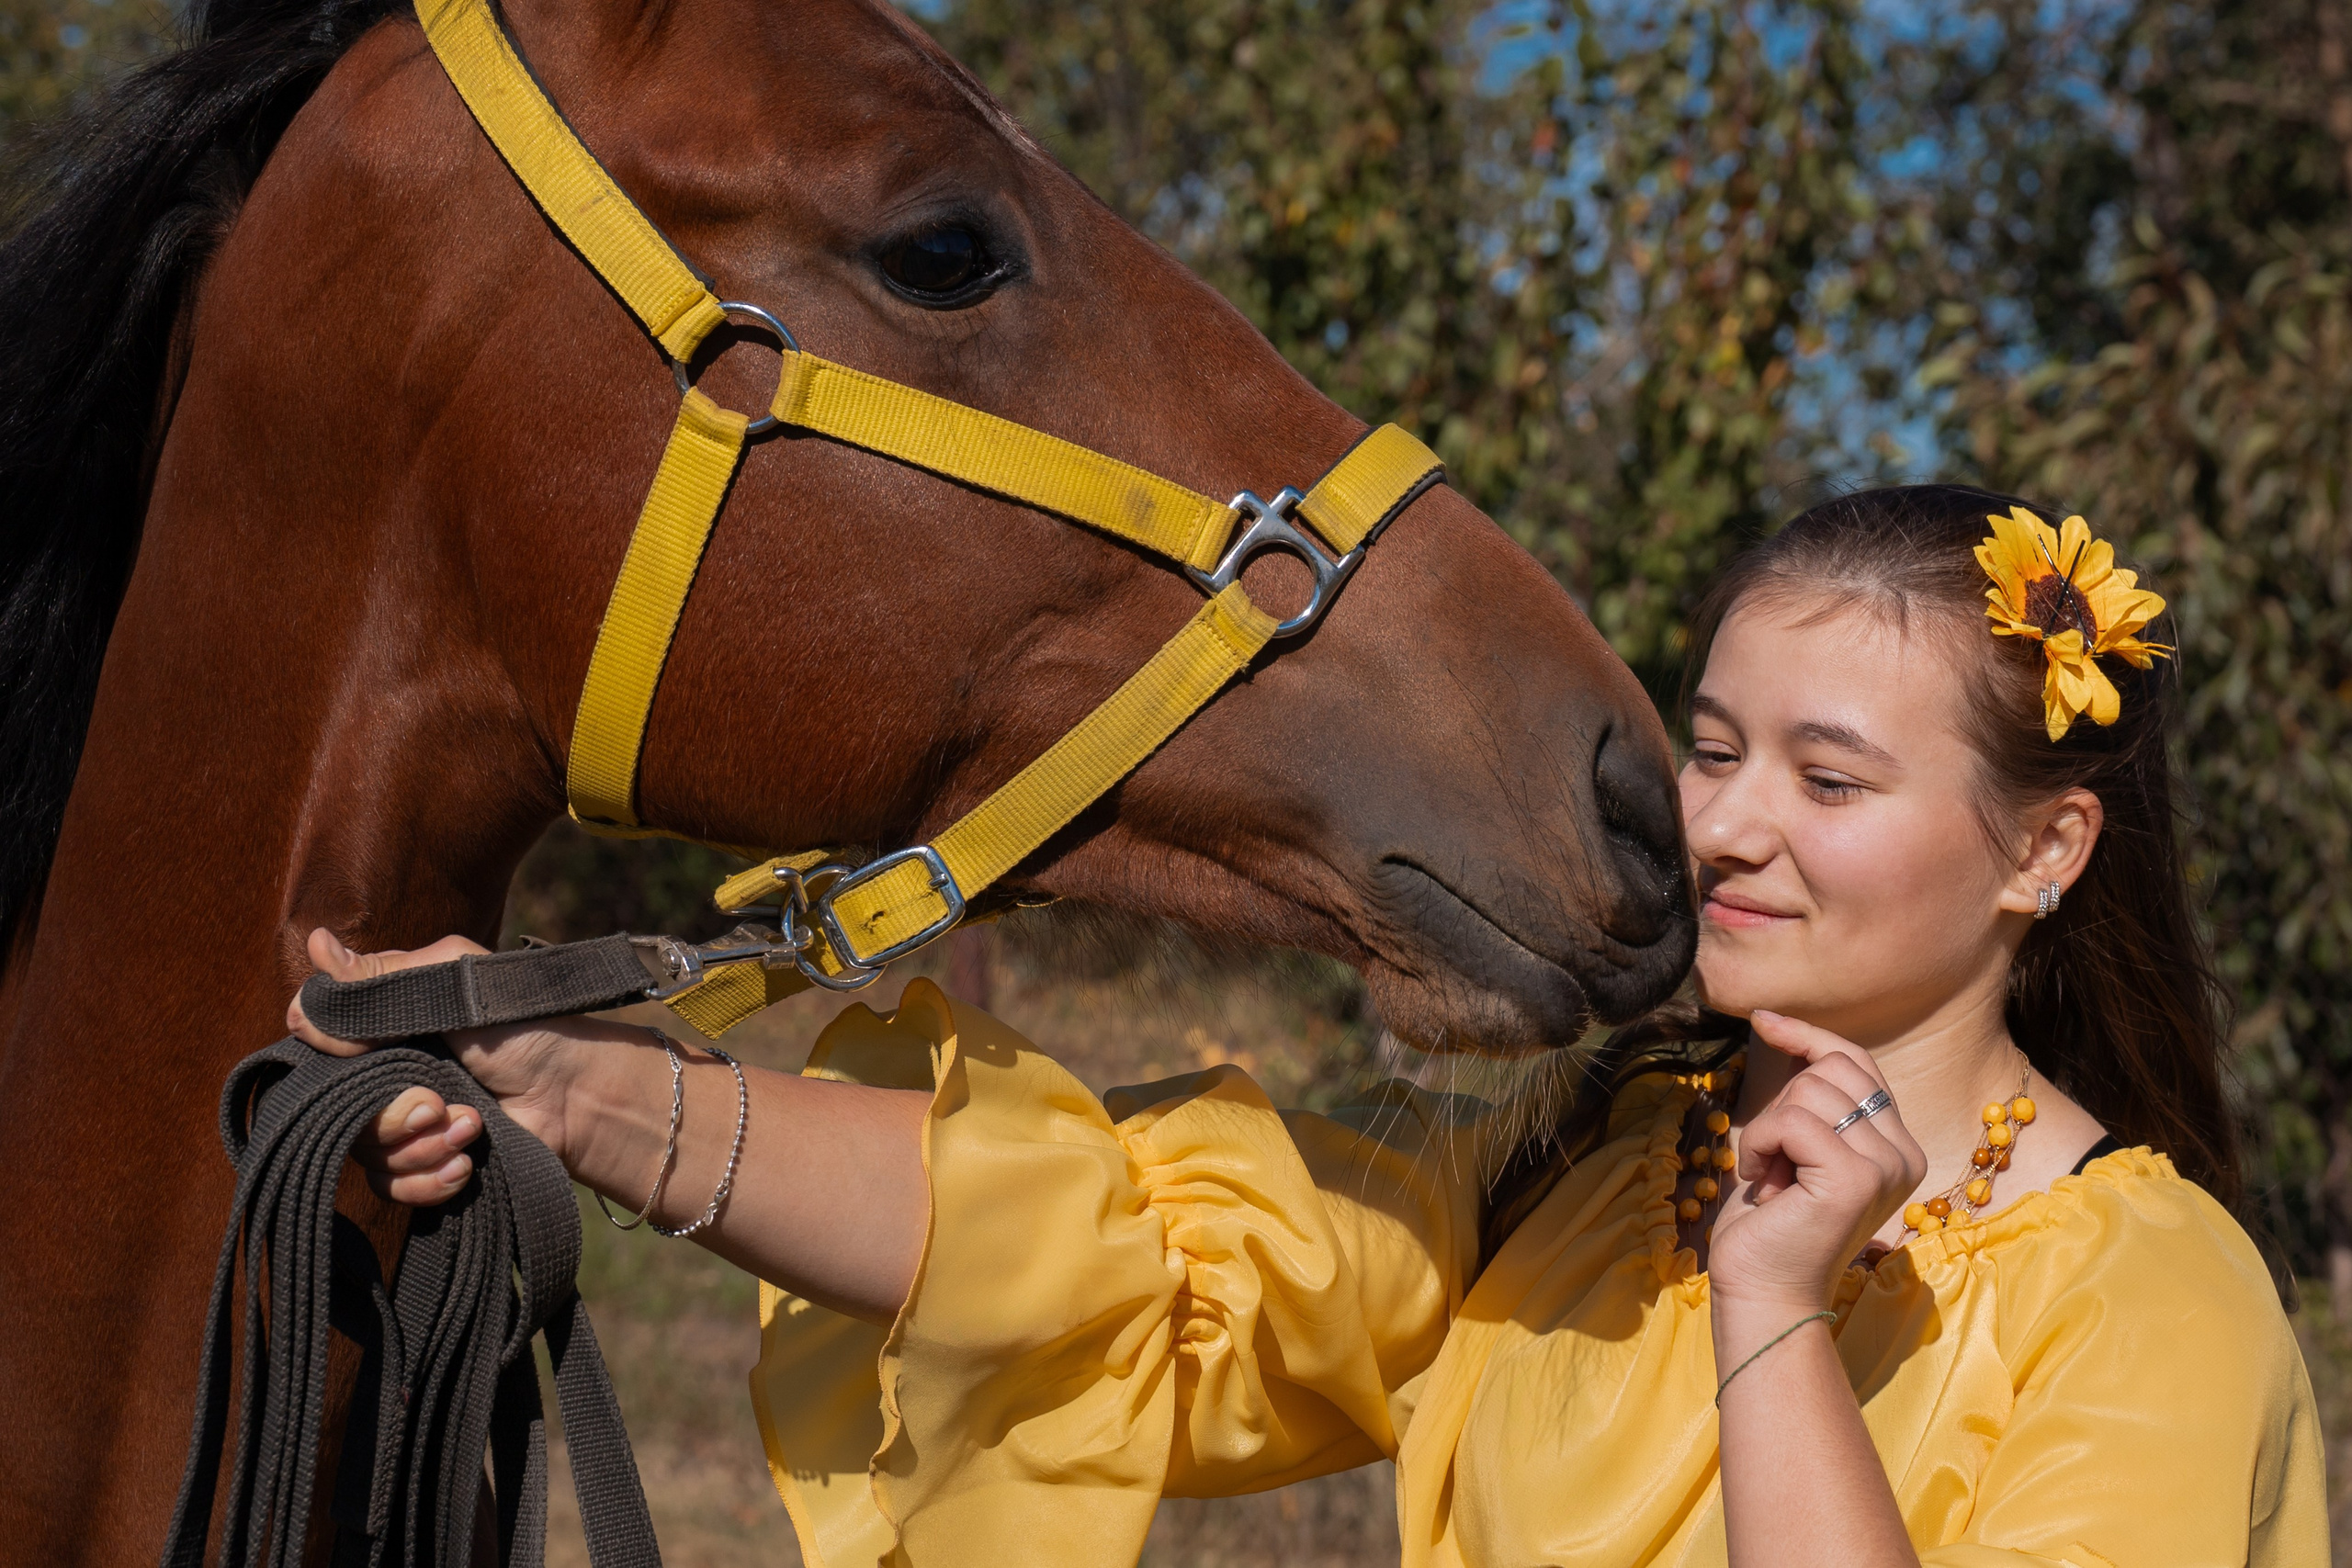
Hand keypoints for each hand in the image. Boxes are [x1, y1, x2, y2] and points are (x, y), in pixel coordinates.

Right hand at [290, 928, 624, 1205]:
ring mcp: (404, 1120)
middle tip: (436, 1106)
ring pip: (364, 1152)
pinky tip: (465, 1162)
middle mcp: (385, 1070)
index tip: (362, 1055)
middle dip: (391, 1116)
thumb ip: (380, 977)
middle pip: (336, 1109)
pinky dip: (427, 1179)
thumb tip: (311, 944)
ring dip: (419, 1146)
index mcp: (383, 1020)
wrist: (575, 1093)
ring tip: (470, 1128)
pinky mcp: (426, 1162)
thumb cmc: (521, 1025)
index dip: (330, 1058)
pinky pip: (391, 1186)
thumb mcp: (452, 981)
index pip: (317, 1043)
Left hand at [1706, 1011, 1926, 1312]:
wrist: (1764, 1291)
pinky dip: (1762, 1145)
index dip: (1809, 1036)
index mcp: (1897, 1145)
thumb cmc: (1770, 1223)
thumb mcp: (1793, 1146)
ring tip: (1773, 1179)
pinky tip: (1764, 1185)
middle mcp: (1905, 1153)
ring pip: (1809, 1090)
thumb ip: (1808, 1098)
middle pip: (1833, 1069)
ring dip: (1768, 1129)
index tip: (1763, 1021)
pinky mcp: (1857, 1178)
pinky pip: (1793, 1121)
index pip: (1858, 1063)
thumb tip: (1782, 1024)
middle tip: (1775, 1160)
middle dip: (1784, 1102)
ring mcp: (1886, 1165)